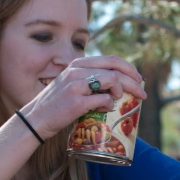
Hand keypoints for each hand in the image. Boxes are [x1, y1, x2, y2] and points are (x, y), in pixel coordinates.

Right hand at [21, 55, 146, 139]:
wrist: (36, 119)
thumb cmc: (58, 104)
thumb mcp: (73, 84)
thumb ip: (91, 80)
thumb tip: (117, 85)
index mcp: (78, 64)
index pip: (111, 59)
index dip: (129, 68)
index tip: (139, 79)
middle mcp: (77, 71)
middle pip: (115, 69)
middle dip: (134, 81)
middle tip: (142, 93)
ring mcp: (76, 85)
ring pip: (111, 80)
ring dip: (121, 91)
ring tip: (119, 100)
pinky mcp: (76, 102)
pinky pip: (102, 99)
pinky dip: (109, 104)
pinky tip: (107, 108)